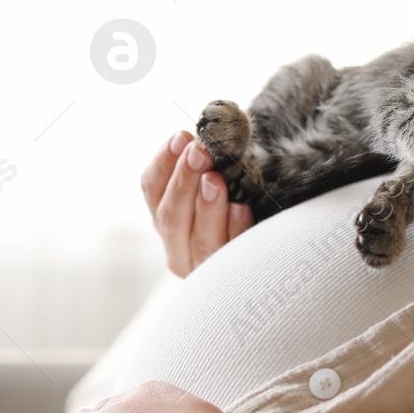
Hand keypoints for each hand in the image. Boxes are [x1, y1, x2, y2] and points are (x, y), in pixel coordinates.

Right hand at [141, 131, 253, 276]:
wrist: (261, 256)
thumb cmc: (234, 203)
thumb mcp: (213, 181)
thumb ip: (202, 163)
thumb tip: (204, 135)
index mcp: (164, 218)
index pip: (152, 188)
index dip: (164, 162)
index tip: (181, 137)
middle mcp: (176, 246)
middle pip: (171, 215)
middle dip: (184, 180)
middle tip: (200, 152)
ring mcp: (202, 267)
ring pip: (199, 240)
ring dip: (206, 207)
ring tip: (216, 180)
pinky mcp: (232, 277)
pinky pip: (232, 255)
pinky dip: (235, 230)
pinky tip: (241, 209)